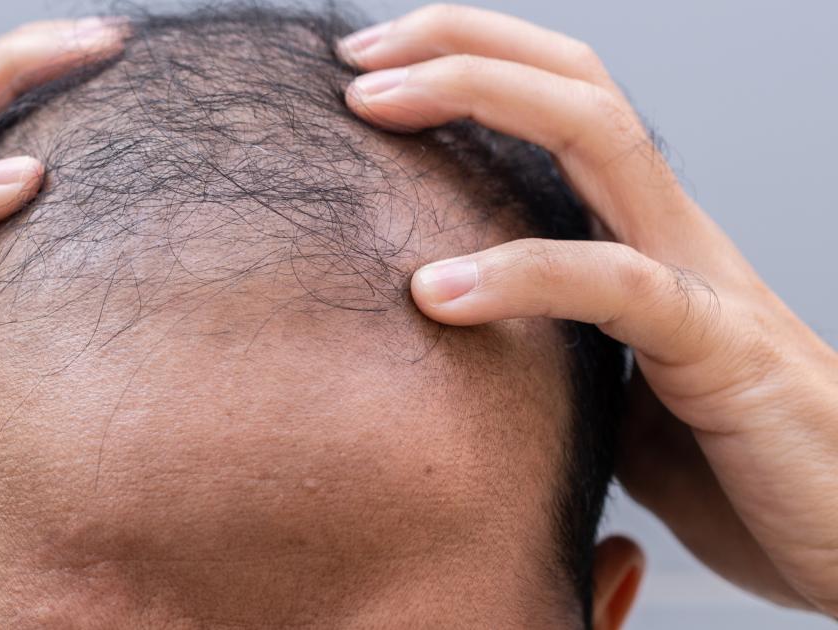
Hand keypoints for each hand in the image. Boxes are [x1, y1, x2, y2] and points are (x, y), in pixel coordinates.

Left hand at [340, 4, 837, 614]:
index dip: (472, 65)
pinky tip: (438, 292)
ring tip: (372, 103)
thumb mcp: (616, 393)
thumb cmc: (737, 469)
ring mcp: (702, 280)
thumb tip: (460, 354)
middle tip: (357, 57)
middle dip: (462, 47)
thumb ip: (553, 354)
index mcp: (645, 237)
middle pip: (576, 85)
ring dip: (478, 96)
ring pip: (598, 134)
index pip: (563, 105)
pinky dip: (522, 276)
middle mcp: (673, 235)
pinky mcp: (720, 351)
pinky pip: (616, 285)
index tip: (372, 70)